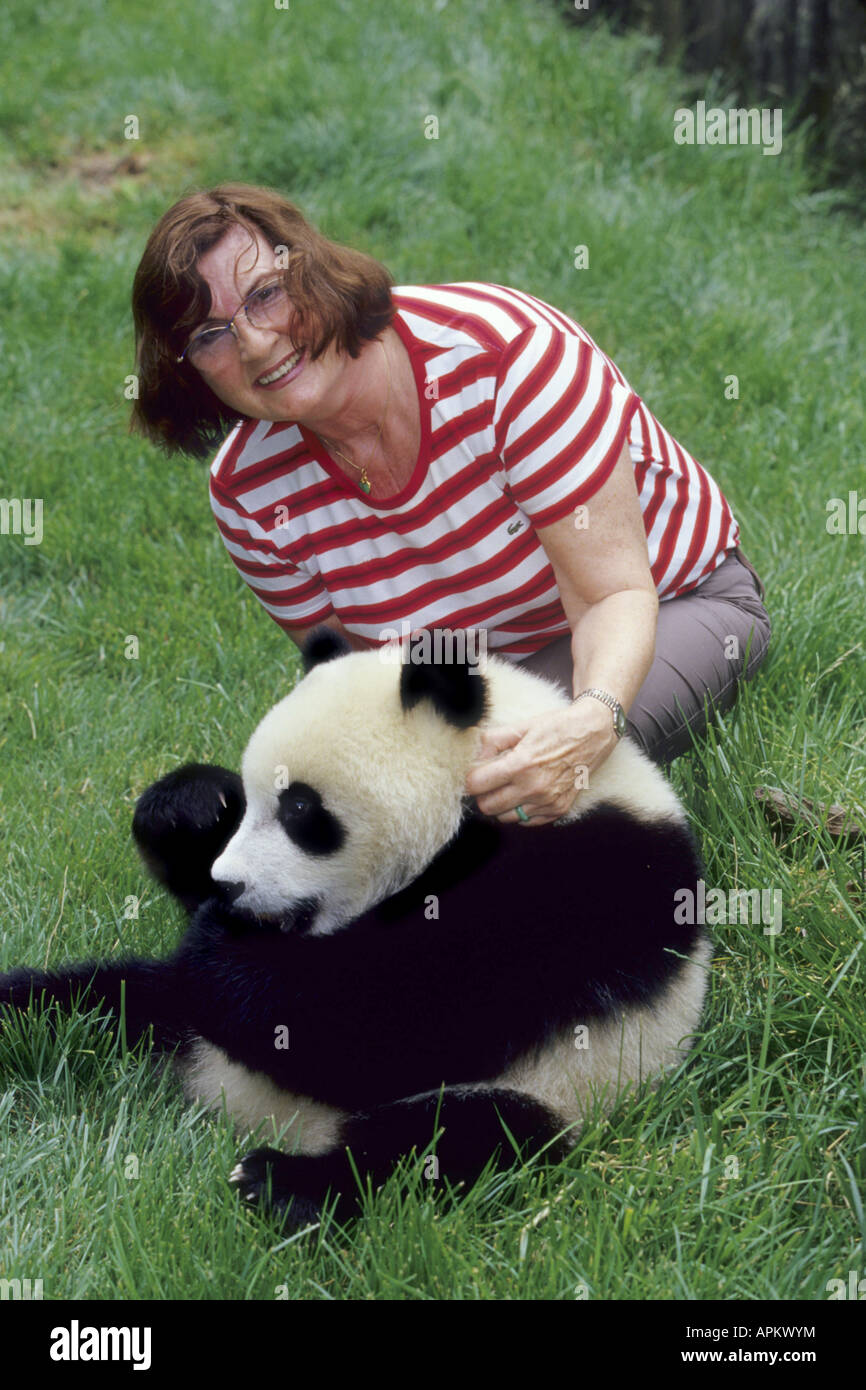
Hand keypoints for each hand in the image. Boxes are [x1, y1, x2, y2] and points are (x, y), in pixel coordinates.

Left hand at [464, 699, 616, 824]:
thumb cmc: (556, 727)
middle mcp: (534, 788)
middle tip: (490, 780)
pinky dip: (521, 810)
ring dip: (502, 804)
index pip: (476, 785)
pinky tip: (527, 792)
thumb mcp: (520, 727)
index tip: (474, 773)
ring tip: (510, 785)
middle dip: (483, 794)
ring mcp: (548, 802)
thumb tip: (473, 758)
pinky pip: (527, 821)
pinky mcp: (559, 810)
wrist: (593, 733)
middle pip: (487, 807)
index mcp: (520, 765)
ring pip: (505, 818)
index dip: (470, 779)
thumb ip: (490, 741)